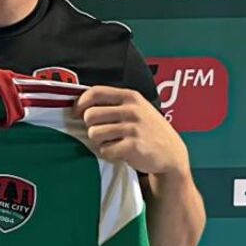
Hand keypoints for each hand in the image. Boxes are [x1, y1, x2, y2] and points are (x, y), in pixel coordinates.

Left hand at [72, 85, 188, 176]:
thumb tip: (79, 105)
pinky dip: (109, 153)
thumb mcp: (136, 108)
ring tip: (113, 142)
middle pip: (90, 115)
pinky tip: (120, 152)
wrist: (171, 153)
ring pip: (94, 134)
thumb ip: (113, 103)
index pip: (95, 92)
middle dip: (90, 126)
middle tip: (101, 132)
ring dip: (99, 141)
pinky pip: (105, 150)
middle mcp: (131, 110)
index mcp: (130, 96)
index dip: (80, 103)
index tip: (75, 113)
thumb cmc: (147, 129)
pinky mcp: (133, 146)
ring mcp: (133, 128)